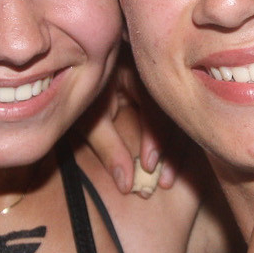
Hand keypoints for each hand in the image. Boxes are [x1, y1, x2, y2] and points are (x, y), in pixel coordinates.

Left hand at [79, 55, 175, 195]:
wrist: (74, 74)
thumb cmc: (80, 95)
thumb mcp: (90, 120)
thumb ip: (108, 148)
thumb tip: (127, 184)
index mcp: (136, 68)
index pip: (155, 105)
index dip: (155, 137)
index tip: (149, 166)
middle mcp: (155, 74)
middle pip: (175, 113)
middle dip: (171, 150)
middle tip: (164, 182)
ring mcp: (162, 84)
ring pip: (179, 118)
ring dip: (174, 150)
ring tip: (166, 180)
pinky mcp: (163, 96)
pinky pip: (174, 120)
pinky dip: (171, 142)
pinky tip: (171, 164)